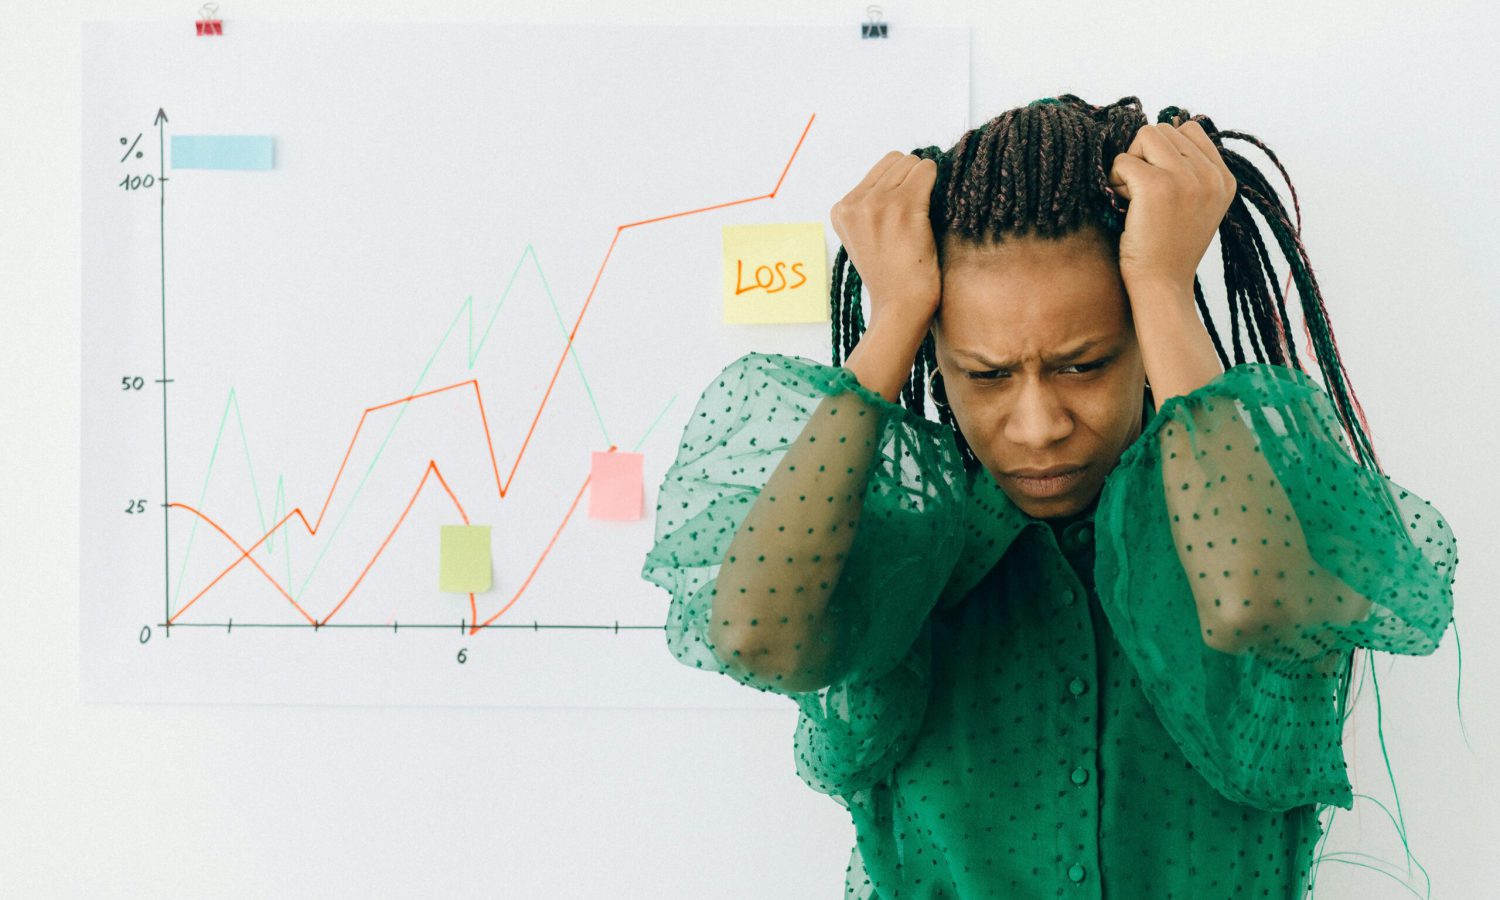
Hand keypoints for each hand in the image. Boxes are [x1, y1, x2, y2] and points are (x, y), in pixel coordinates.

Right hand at [829, 151, 941, 327]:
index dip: (899, 184)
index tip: (905, 211)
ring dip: (926, 183)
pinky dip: (938, 184)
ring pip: (912, 162)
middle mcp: (854, 203)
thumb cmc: (892, 277)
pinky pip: (928, 171)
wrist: (899, 308)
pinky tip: (935, 211)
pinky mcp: (903, 207)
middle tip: (919, 212)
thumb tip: (905, 169)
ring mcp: (877, 203)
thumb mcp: (866, 238)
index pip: (879, 170)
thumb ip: (871, 207)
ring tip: (924, 215)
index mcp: (841, 210)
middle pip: (896, 160)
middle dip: (912, 179)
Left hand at [1108, 118, 1236, 295]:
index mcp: (1224, 178)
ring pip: (1145, 135)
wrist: (1163, 285)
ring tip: (1134, 196)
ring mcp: (1186, 178)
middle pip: (1163, 130)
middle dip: (1144, 156)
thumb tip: (1170, 126)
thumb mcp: (1197, 206)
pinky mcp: (1157, 186)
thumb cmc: (1169, 248)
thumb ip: (1192, 170)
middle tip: (1143, 193)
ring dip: (1130, 163)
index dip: (1164, 150)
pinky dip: (1115, 179)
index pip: (1190, 129)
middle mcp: (1211, 175)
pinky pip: (1123, 160)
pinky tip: (1125, 204)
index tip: (1160, 182)